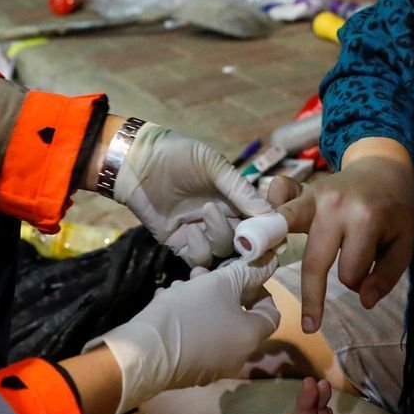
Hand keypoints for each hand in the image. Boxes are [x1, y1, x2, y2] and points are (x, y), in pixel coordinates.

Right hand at [86, 255, 281, 413]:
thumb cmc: (189, 313)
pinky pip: (197, 340)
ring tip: (178, 285)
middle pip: (239, 317)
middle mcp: (238, 356)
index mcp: (250, 337)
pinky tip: (166, 303)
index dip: (260, 290)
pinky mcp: (190, 371)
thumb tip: (270, 262)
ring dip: (201, 301)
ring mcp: (213, 367)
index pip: (271, 313)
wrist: (147, 352)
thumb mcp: (219, 283)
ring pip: (215, 325)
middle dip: (222, 290)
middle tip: (200, 274)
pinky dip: (188, 321)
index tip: (241, 276)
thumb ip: (247, 272)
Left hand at [113, 123, 268, 267]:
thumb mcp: (213, 165)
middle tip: (246, 237)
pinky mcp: (179, 244)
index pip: (258, 221)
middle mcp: (220, 218)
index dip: (268, 231)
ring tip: (206, 212)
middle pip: (244, 242)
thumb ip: (240, 190)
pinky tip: (190, 229)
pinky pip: (198, 258)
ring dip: (220, 236)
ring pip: (223, 252)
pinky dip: (199, 249)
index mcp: (232, 198)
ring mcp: (200, 233)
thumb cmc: (177, 155)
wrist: (137, 162)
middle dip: (248, 242)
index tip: (276, 238)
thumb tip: (271, 214)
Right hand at [272, 142, 413, 331]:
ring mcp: (314, 194)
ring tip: (250, 256)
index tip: (363, 277)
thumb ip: (387, 276)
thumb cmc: (393, 211)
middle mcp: (335, 207)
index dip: (357, 281)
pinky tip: (266, 218)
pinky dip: (272, 202)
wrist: (383, 169)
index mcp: (365, 220)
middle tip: (310, 328)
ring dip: (266, 240)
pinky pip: (280, 190)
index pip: (349, 271)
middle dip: (313, 297)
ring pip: (284, 223)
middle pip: (314, 261)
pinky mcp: (302, 188)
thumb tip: (363, 301)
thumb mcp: (404, 244)